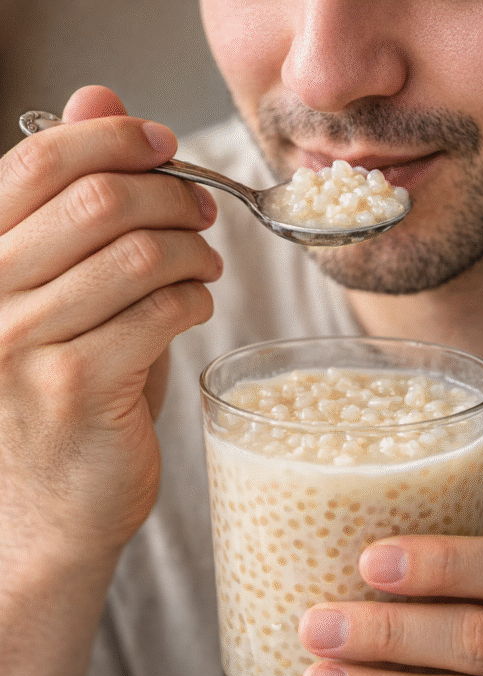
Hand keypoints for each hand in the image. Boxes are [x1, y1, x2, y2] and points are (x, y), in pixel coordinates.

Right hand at [0, 85, 221, 561]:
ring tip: (205, 262)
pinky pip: (161, 311)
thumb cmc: (53, 401)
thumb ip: (71, 206)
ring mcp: (27, 346)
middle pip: (96, 202)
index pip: (38, 164)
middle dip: (170, 194)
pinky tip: (195, 305)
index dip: (113, 138)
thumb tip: (98, 100)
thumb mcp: (52, 294)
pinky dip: (194, 297)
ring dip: (191, 248)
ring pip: (135, 255)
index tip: (165, 145)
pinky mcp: (82, 388)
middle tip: (202, 210)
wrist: (43, 516)